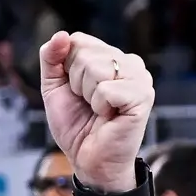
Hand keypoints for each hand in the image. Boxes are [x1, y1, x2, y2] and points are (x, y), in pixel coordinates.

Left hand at [37, 32, 152, 192]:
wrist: (88, 160)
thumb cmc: (76, 125)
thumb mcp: (54, 88)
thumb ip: (51, 59)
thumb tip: (61, 35)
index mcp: (111, 56)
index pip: (78, 40)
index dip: (67, 69)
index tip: (76, 91)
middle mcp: (129, 62)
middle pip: (85, 54)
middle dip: (76, 84)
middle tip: (89, 104)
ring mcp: (140, 78)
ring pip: (96, 68)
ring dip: (87, 95)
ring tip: (99, 110)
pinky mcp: (143, 96)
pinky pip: (106, 89)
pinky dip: (99, 106)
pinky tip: (109, 117)